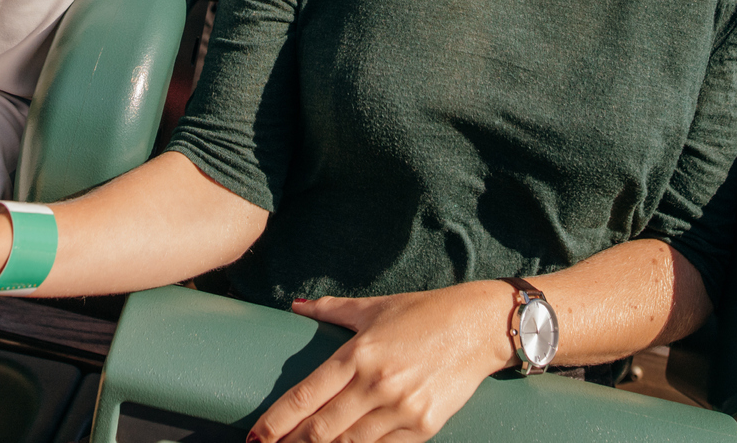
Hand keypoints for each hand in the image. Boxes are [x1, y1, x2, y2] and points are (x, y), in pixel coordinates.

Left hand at [249, 282, 513, 442]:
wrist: (480, 327)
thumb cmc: (424, 312)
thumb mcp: (375, 307)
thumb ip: (331, 310)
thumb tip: (295, 305)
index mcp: (358, 353)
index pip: (305, 395)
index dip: (277, 421)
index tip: (256, 436)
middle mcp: (376, 383)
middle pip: (322, 429)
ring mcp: (401, 408)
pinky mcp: (424, 426)